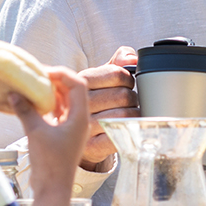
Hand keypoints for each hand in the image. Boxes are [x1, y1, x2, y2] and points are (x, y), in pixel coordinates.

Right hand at [15, 67, 91, 182]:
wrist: (53, 189)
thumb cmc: (50, 163)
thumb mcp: (35, 132)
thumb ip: (25, 110)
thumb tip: (14, 94)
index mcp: (80, 117)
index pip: (77, 84)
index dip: (62, 74)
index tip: (43, 72)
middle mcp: (80, 120)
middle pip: (72, 91)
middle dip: (55, 81)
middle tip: (36, 76)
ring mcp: (73, 128)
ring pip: (65, 102)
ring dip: (51, 93)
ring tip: (33, 87)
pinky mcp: (64, 135)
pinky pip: (59, 113)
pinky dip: (48, 105)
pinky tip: (34, 103)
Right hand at [77, 46, 139, 167]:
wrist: (72, 135)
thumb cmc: (91, 103)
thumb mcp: (99, 80)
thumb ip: (115, 64)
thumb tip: (131, 58)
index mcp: (81, 81)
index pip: (117, 74)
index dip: (127, 79)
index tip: (125, 84)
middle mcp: (80, 103)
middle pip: (123, 95)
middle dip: (131, 98)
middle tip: (127, 102)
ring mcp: (84, 126)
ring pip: (124, 115)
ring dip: (132, 115)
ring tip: (127, 114)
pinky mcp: (91, 147)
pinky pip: (119, 136)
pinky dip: (128, 131)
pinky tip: (125, 127)